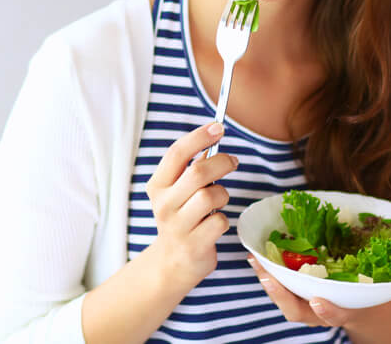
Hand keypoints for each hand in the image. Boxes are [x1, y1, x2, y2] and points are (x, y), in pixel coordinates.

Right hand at [145, 122, 238, 288]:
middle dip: (221, 162)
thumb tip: (213, 138)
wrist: (172, 263)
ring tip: (219, 201)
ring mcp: (177, 226)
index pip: (177, 153)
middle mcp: (164, 204)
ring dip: (223, 194)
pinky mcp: (193, 245)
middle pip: (198, 172)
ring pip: (210, 196)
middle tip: (233, 161)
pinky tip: (214, 225)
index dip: (199, 136)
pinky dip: (222, 220)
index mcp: (158, 186)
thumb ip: (191, 168)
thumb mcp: (178, 192)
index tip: (219, 127)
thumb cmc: (181, 218)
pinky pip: (219, 221)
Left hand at [247, 255, 390, 327]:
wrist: (366, 316)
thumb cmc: (377, 297)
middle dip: (283, 297)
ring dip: (269, 282)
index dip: (328, 310)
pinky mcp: (299, 294)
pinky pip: (280, 287)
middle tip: (269, 278)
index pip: (338, 314)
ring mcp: (310, 305)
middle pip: (300, 312)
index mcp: (350, 311)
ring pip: (286, 302)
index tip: (319, 301)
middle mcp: (326, 311)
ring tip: (255, 262)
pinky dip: (267, 273)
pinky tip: (255, 254)